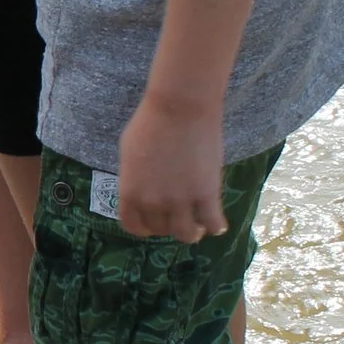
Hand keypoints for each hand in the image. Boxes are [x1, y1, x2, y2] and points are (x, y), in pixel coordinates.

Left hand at [116, 93, 224, 241]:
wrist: (179, 108)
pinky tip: (216, 221)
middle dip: (168, 224)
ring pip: (187, 235)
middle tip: (178, 215)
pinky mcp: (206, 195)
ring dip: (192, 232)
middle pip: (160, 229)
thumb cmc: (150, 122)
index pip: (133, 226)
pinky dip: (215, 226)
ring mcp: (180, 201)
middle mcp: (153, 202)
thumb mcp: (128, 153)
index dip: (144, 227)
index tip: (153, 223)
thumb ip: (133, 177)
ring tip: (198, 225)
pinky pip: (213, 224)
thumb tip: (141, 189)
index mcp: (130, 192)